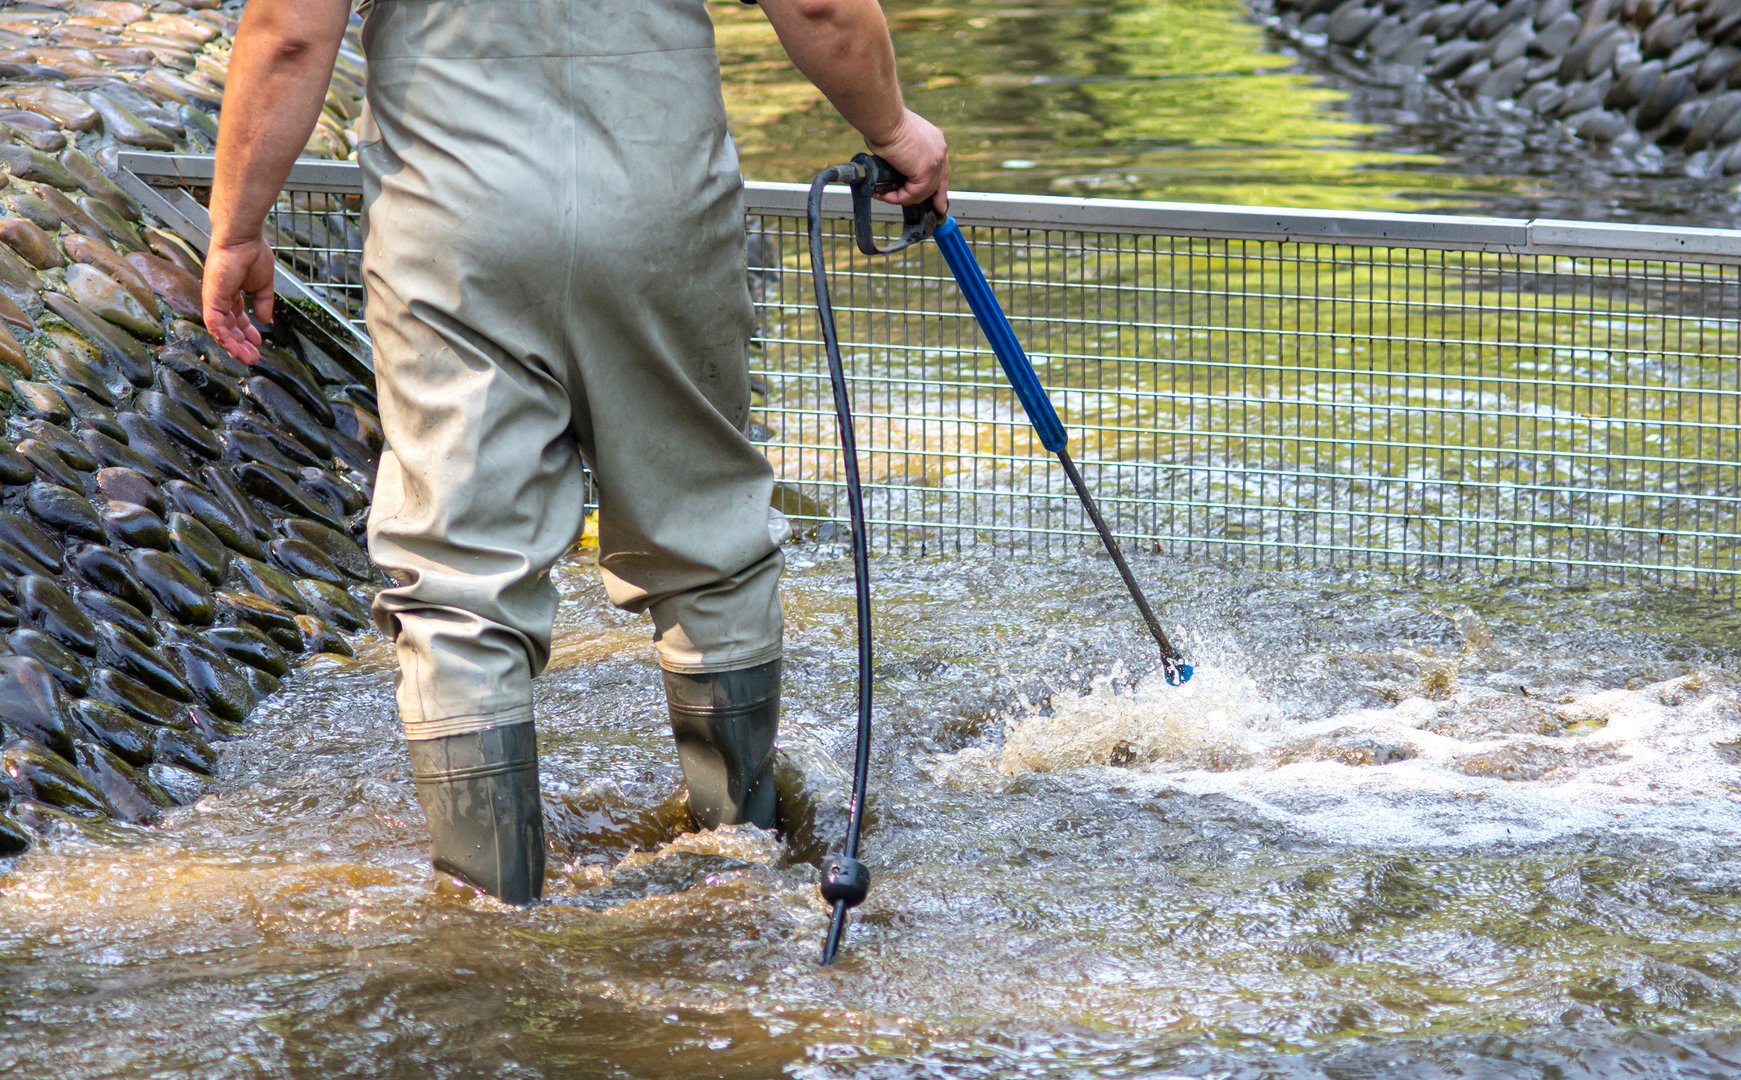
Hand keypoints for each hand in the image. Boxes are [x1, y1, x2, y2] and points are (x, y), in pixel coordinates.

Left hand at [201, 233, 275, 363]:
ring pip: (221, 330)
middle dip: (241, 344)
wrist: (242, 239)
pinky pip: (214, 324)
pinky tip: (234, 348)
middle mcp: (220, 298)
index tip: (259, 343)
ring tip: (248, 358)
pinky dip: (223, 337)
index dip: (247, 333)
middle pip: (229, 328)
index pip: (238, 319)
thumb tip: (266, 321)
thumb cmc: (252, 253)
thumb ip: (264, 303)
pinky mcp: (211, 299)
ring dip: (233, 346)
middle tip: (253, 357)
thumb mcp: (263, 285)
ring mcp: (214, 300)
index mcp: (232, 294)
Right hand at [865, 108, 948, 214]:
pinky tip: (884, 194)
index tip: (939, 203)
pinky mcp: (925, 170)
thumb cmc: (884, 123)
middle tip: (917, 207)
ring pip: (923, 191)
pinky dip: (898, 197)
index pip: (942, 169)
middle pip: (938, 182)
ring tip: (884, 194)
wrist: (883, 118)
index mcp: (936, 140)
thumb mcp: (900, 140)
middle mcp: (940, 150)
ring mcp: (935, 161)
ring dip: (903, 197)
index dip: (938, 188)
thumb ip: (905, 156)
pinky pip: (912, 193)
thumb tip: (895, 171)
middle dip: (929, 199)